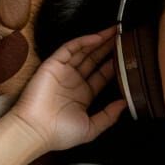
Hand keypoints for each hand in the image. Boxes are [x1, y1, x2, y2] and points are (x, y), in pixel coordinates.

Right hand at [9, 25, 127, 151]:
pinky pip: (70, 48)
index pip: (102, 75)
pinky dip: (83, 42)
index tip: (128, 55)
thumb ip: (109, 116)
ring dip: (99, 40)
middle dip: (109, 47)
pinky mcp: (53, 65)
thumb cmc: (61, 133)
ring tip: (115, 31)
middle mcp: (74, 81)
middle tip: (124, 35)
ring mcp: (63, 72)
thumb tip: (125, 103)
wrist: (36, 130)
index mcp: (83, 95)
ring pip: (84, 51)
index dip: (114, 64)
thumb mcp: (91, 128)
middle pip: (95, 59)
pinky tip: (98, 38)